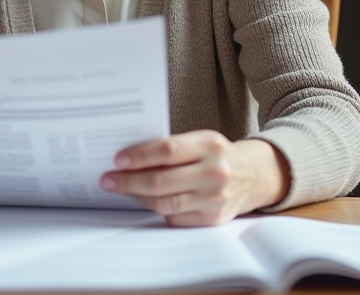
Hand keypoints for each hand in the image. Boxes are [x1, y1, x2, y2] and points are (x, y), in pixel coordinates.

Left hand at [99, 132, 289, 226]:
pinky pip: (174, 217)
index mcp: (210, 145)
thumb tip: (129, 157)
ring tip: (119, 189)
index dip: (139, 156)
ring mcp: (214, 199)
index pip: (168, 150)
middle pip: (162, 180)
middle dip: (129, 181)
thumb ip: (171, 147)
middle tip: (108, 179)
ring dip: (137, 197)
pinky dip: (154, 209)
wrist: (251, 176)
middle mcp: (215, 173)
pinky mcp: (211, 219)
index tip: (118, 159)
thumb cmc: (216, 155)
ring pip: (164, 202)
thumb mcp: (200, 141)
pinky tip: (142, 200)